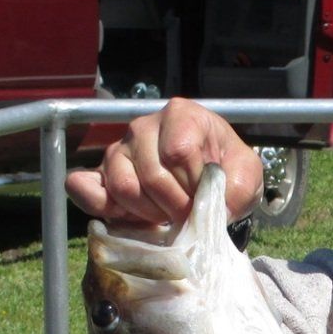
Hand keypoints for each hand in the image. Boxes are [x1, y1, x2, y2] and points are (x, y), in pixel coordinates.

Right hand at [65, 98, 263, 228]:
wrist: (210, 185)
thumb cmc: (227, 173)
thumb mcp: (247, 175)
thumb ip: (237, 188)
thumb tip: (214, 210)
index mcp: (181, 115)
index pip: (177, 151)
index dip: (192, 185)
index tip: (203, 199)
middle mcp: (144, 126)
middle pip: (151, 174)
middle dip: (174, 206)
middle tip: (187, 216)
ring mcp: (119, 150)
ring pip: (123, 187)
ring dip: (149, 213)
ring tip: (166, 215)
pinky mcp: (101, 174)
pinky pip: (85, 189)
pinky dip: (101, 207)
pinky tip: (126, 218)